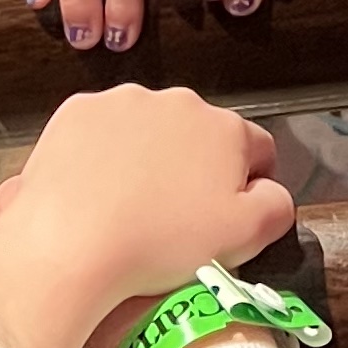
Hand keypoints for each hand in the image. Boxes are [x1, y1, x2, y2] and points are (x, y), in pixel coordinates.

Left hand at [0, 84, 294, 347]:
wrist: (69, 247)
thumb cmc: (162, 244)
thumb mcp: (247, 237)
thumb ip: (278, 205)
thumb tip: (268, 189)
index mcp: (225, 128)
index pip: (257, 150)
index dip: (247, 185)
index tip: (223, 218)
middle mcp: (178, 101)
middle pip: (201, 135)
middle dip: (195, 167)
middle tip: (173, 217)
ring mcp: (123, 101)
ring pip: (150, 129)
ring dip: (148, 157)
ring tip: (128, 206)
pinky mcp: (75, 111)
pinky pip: (102, 130)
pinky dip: (103, 153)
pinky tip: (93, 190)